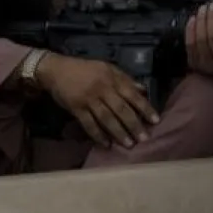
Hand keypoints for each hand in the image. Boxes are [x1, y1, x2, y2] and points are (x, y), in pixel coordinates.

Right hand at [37, 53, 159, 149]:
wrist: (56, 69)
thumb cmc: (84, 69)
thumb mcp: (106, 67)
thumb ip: (125, 79)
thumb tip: (143, 90)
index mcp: (111, 78)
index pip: (132, 94)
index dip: (145, 108)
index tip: (156, 121)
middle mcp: (102, 89)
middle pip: (121, 109)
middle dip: (134, 125)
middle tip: (144, 138)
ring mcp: (88, 99)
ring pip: (106, 118)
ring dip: (119, 132)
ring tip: (129, 144)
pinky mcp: (76, 108)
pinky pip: (89, 124)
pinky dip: (98, 135)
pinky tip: (106, 144)